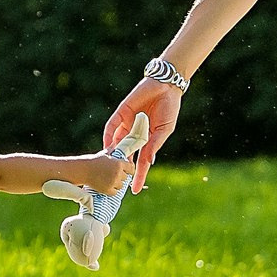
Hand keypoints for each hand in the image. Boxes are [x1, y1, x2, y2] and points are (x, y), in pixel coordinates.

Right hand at [77, 154, 130, 196]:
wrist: (82, 170)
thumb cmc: (92, 161)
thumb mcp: (104, 154)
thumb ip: (112, 151)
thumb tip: (116, 144)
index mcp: (119, 163)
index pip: (131, 168)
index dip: (129, 170)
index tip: (126, 171)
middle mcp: (118, 173)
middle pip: (126, 178)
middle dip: (120, 177)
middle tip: (112, 175)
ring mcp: (113, 182)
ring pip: (121, 186)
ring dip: (116, 184)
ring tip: (108, 181)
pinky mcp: (108, 190)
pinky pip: (115, 192)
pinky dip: (111, 191)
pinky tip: (105, 186)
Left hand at [104, 78, 181, 192]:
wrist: (165, 86)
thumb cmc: (169, 108)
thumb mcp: (164, 130)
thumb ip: (154, 145)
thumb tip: (149, 162)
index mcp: (147, 140)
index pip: (141, 162)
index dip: (139, 176)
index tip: (136, 190)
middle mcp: (135, 135)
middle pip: (125, 156)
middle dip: (121, 168)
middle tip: (115, 182)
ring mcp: (126, 124)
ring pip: (116, 143)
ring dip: (112, 155)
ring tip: (109, 168)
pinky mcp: (121, 113)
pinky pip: (111, 127)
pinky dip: (108, 137)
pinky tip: (107, 147)